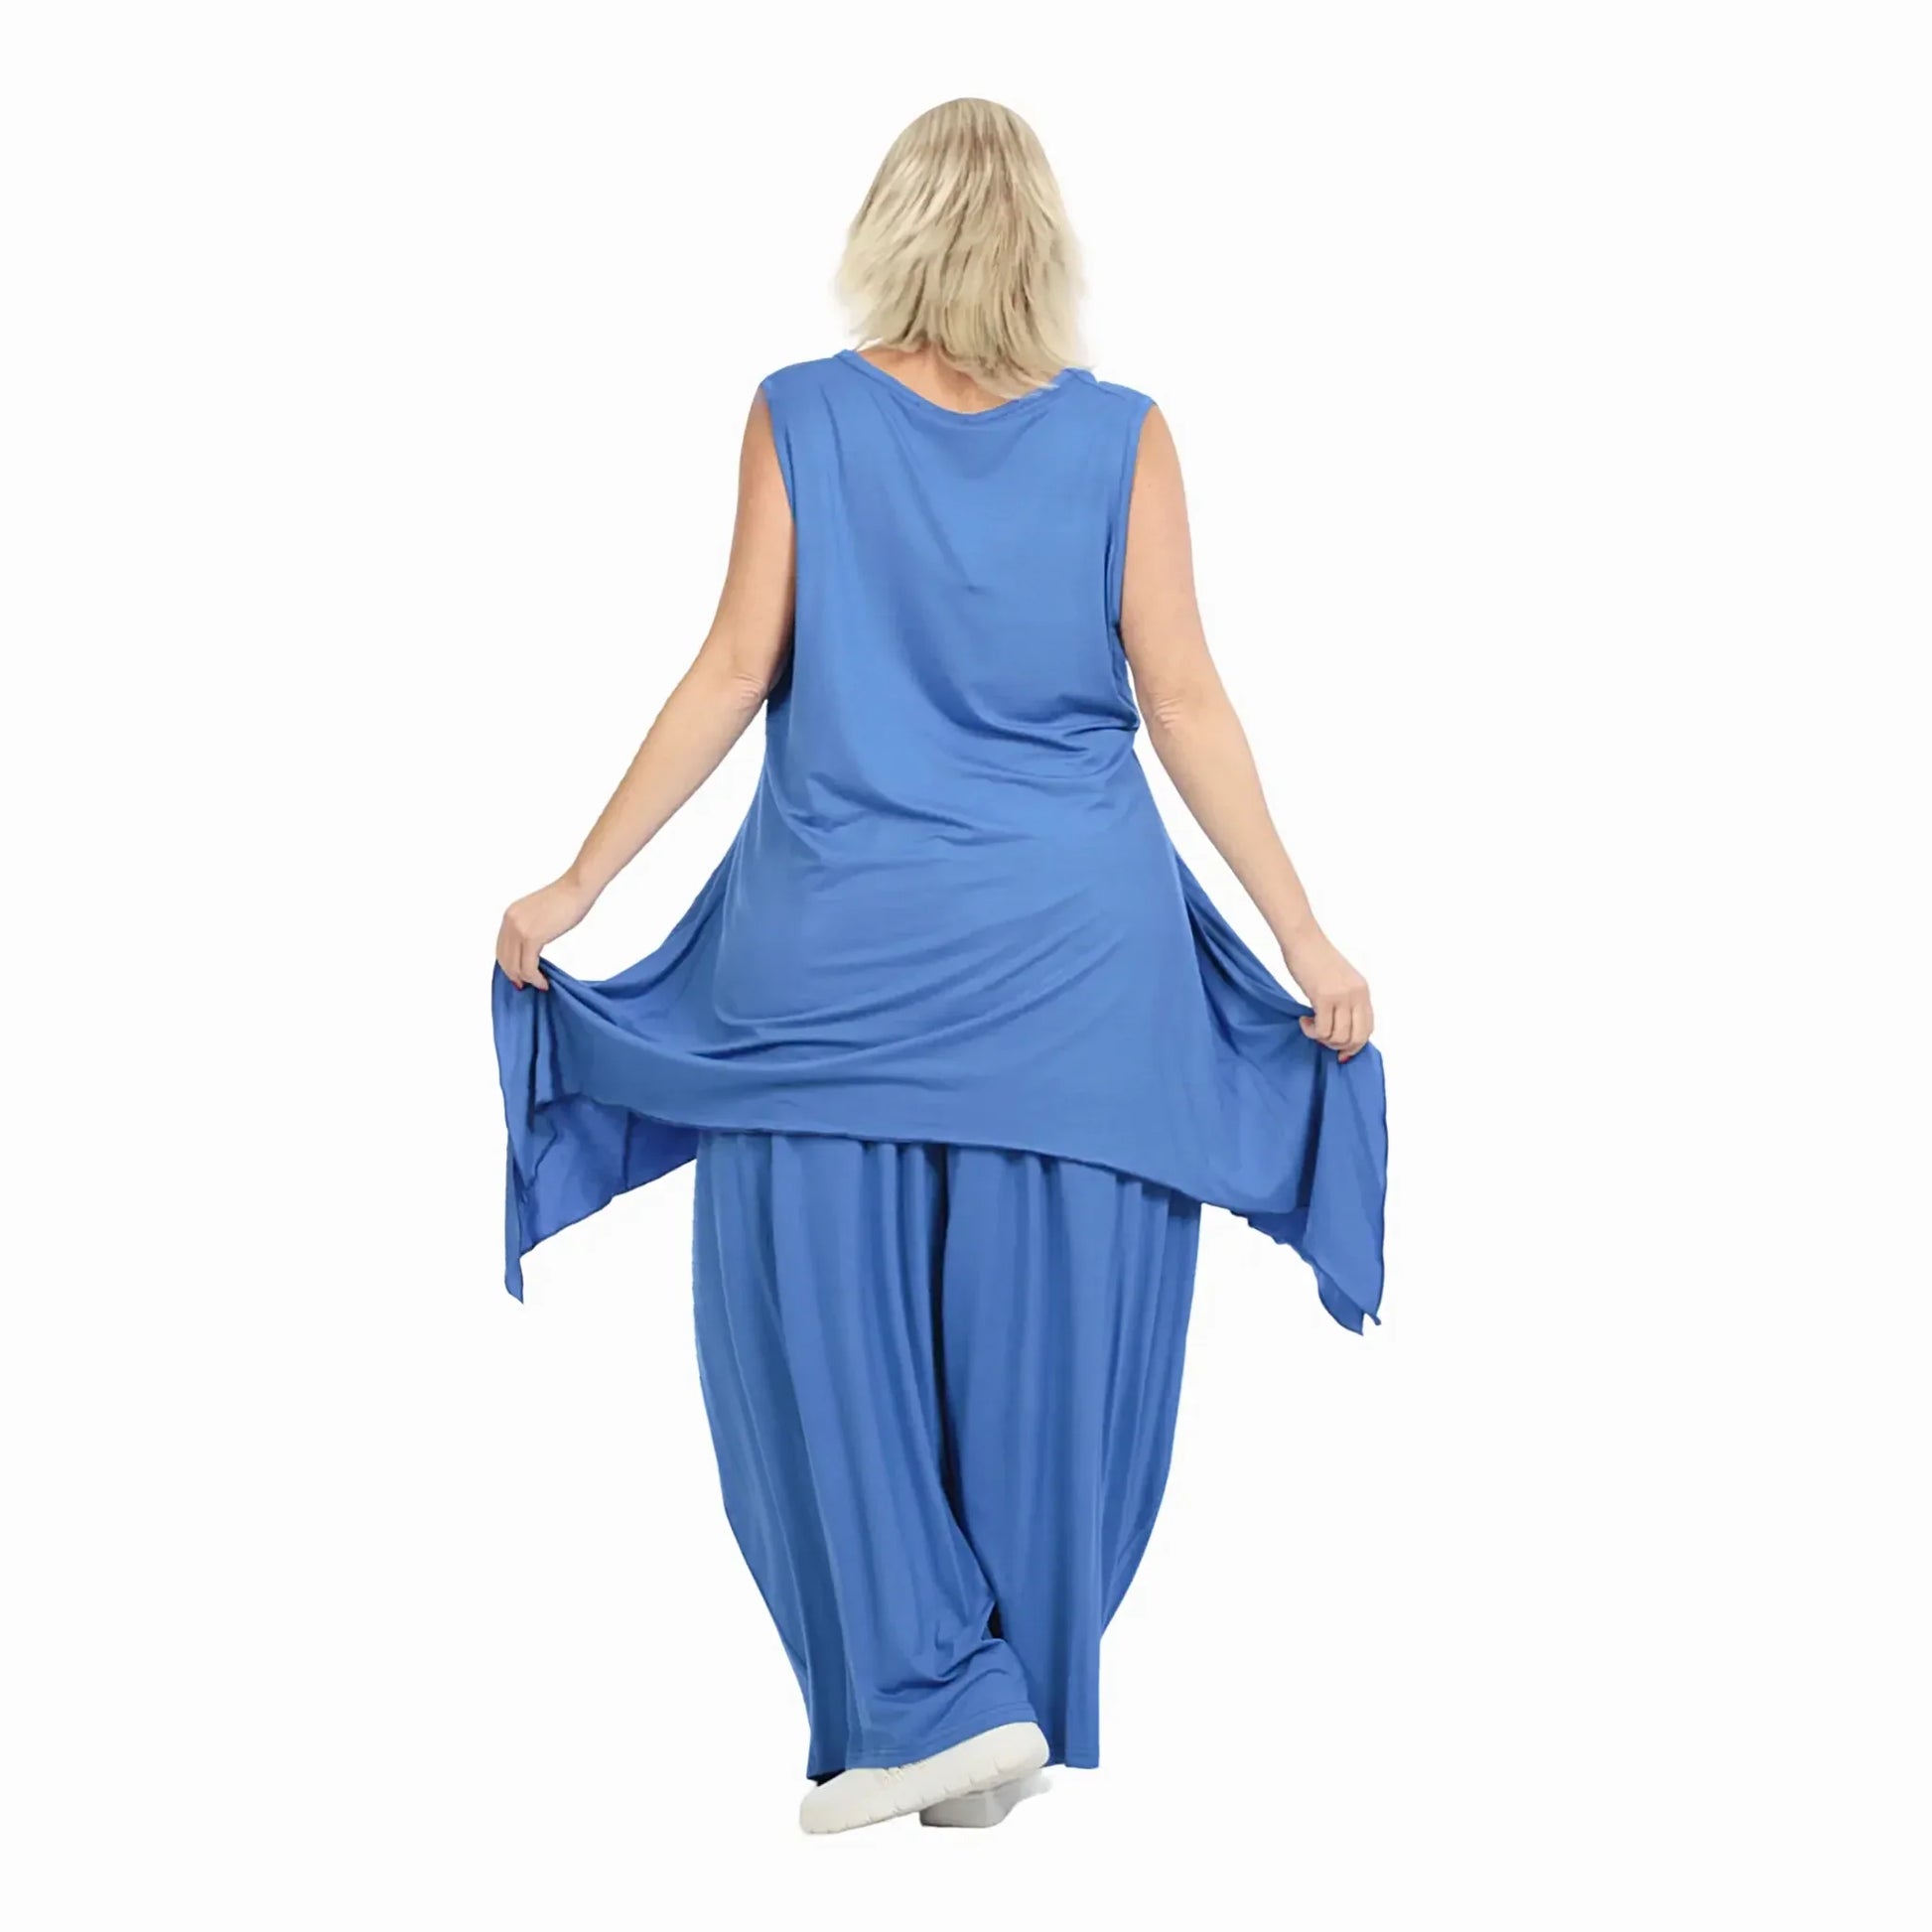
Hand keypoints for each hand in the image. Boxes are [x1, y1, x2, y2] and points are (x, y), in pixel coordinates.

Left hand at [496, 876, 595, 990]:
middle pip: (504, 959)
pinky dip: (535, 978)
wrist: (577, 888)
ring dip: (526, 980)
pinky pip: (528, 967)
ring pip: (515, 966)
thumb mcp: (538, 914)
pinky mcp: (532, 937)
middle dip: (515, 976)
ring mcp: (519, 929)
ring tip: (539, 984)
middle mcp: (510, 922)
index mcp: (510, 915)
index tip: (518, 977)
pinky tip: (544, 982)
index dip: (508, 966)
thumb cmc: (566, 899)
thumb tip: (530, 949)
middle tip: (526, 986)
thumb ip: (529, 928)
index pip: (501, 948)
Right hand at [1281, 928, 1374, 1062]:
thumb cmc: (1315, 957)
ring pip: (1339, 1037)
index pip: (1368, 1029)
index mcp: (1363, 991)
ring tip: (1311, 1026)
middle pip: (1356, 1038)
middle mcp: (1357, 995)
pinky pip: (1322, 1029)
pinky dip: (1311, 1031)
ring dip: (1322, 1039)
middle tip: (1321, 1038)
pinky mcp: (1324, 997)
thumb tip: (1341, 1027)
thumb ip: (1345, 1001)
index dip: (1355, 1045)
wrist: (1302, 939)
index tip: (1340, 1051)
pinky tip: (1304, 1021)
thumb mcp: (1340, 981)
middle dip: (1338, 1046)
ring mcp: (1342, 996)